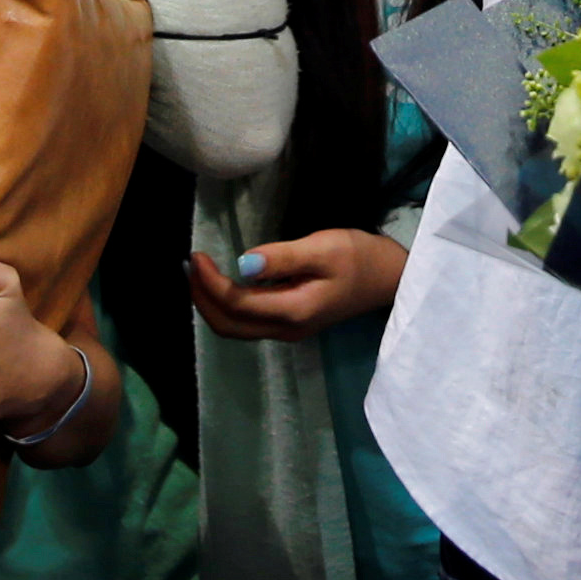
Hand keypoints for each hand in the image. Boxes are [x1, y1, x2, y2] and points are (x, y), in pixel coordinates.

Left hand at [186, 229, 404, 339]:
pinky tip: (224, 282)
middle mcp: (285, 329)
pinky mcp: (291, 323)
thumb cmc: (360, 258)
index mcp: (292, 312)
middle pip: (227, 325)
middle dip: (201, 298)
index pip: (235, 303)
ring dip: (211, 304)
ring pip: (235, 328)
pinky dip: (227, 305)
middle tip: (190, 265)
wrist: (390, 278)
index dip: (209, 282)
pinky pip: (247, 322)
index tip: (196, 255)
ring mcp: (288, 331)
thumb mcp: (323, 249)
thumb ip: (282, 258)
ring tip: (198, 273)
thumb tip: (243, 265)